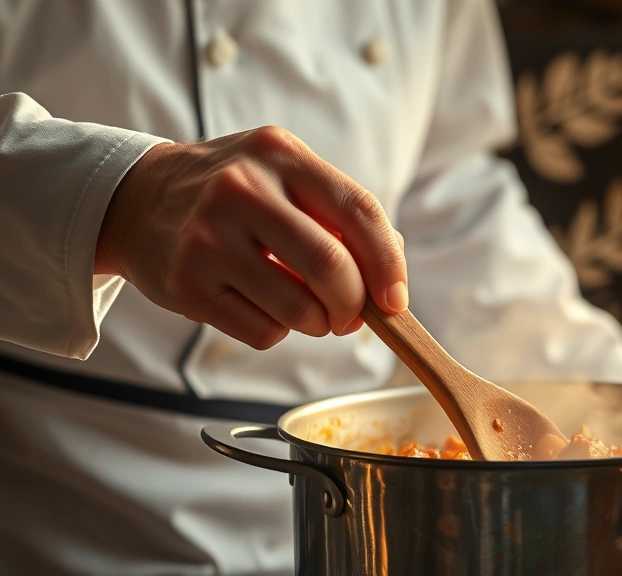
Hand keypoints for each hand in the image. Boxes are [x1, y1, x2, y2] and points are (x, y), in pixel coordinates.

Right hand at [95, 126, 407, 348]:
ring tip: (309, 313)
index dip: (389, 263)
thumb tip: (390, 279)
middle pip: (330, 266)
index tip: (396, 301)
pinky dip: (277, 332)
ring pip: (298, 309)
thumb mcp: (284, 174)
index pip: (359, 210)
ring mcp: (209, 237)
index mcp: (281, 155)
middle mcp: (243, 190)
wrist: (137, 198)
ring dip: (318, 324)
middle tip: (350, 316)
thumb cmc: (235, 193)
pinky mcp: (186, 283)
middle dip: (354, 305)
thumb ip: (340, 213)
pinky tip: (262, 308)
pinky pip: (261, 331)